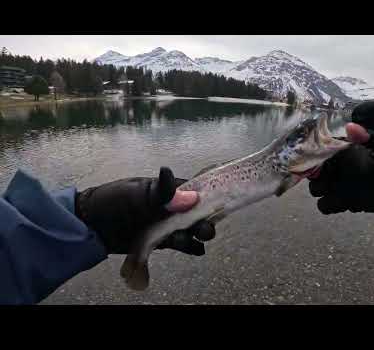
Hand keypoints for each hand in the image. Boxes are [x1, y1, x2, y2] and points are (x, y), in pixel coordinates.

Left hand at [75, 167, 214, 254]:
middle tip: (205, 229)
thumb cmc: (112, 202)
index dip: (206, 196)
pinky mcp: (159, 241)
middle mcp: (169, 206)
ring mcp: (165, 224)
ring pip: (188, 229)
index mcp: (166, 190)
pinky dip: (190, 247)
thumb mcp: (135, 194)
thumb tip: (189, 193)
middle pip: (194, 212)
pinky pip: (179, 243)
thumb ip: (162, 195)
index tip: (218, 203)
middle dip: (203, 220)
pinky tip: (198, 250)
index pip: (193, 189)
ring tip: (192, 240)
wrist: (89, 226)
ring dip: (195, 234)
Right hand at [308, 101, 373, 223]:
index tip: (317, 154)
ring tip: (338, 187)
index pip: (322, 145)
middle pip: (314, 167)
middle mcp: (342, 164)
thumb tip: (350, 127)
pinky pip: (326, 205)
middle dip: (314, 171)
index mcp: (350, 146)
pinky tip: (348, 200)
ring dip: (321, 188)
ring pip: (316, 188)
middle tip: (328, 174)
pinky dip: (330, 203)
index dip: (315, 149)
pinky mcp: (347, 202)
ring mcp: (343, 184)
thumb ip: (373, 134)